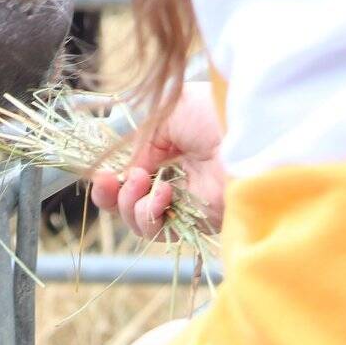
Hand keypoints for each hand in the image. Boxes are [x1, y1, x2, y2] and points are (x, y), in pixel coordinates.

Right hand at [91, 81, 225, 237]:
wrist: (245, 133)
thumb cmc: (211, 113)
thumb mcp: (165, 115)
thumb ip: (140, 144)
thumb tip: (129, 172)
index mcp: (171, 150)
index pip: (132, 173)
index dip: (111, 177)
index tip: (100, 172)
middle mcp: (176, 178)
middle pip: (129, 202)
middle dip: (110, 195)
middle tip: (106, 182)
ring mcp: (185, 202)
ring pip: (139, 220)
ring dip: (128, 203)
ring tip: (139, 181)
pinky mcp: (196, 223)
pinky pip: (158, 231)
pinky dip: (149, 213)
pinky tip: (163, 192)